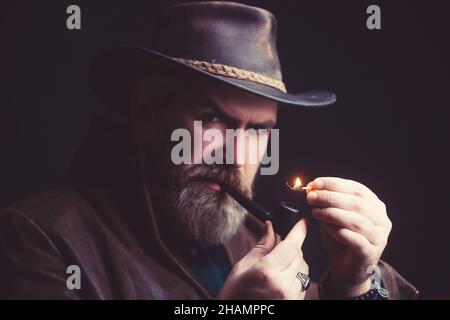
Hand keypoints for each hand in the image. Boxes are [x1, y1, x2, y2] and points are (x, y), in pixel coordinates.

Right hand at [217, 219, 308, 299]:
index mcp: (268, 272)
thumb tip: (270, 227)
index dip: (299, 230)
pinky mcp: (295, 304)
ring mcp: (291, 297)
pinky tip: (281, 279)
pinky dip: (296, 276)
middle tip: (278, 247)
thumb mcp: (242, 268)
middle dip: (292, 247)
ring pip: (304, 269)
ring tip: (277, 267)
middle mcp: (283, 285)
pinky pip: (303, 283)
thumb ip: (261, 247)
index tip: (303, 222)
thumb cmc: (234, 297)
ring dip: (295, 262)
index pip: (291, 245)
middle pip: (299, 256)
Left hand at [306, 177, 391, 296]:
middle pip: (356, 202)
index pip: (356, 188)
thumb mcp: (333, 216)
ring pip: (356, 220)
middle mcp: (382, 220)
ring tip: (314, 212)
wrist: (346, 269)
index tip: (315, 183)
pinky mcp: (371, 253)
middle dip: (330, 197)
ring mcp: (379, 238)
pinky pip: (355, 240)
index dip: (335, 184)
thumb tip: (312, 188)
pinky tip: (327, 229)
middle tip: (311, 197)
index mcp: (375, 206)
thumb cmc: (340, 239)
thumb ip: (327, 202)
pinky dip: (339, 232)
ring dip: (331, 213)